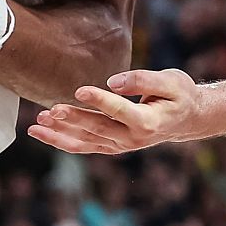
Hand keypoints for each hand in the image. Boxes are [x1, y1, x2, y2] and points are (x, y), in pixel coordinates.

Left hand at [27, 68, 207, 153]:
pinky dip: (61, 140)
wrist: (188, 119)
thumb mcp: (171, 81)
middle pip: (98, 129)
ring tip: (38, 121)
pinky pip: (83, 146)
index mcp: (149, 122)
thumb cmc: (179, 95)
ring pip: (85, 142)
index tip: (80, 89)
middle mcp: (133, 138)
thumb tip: (113, 81)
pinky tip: (41, 132)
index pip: (120, 111)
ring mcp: (121, 145)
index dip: (100, 100)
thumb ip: (143, 79)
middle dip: (73, 119)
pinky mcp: (111, 146)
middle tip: (52, 109)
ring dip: (60, 133)